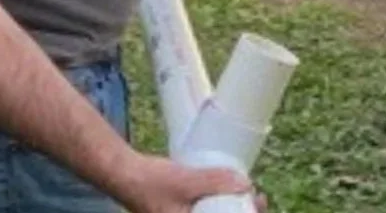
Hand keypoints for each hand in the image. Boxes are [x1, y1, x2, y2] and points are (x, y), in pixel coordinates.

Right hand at [115, 154, 265, 212]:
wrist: (126, 175)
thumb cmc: (152, 183)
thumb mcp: (185, 181)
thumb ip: (213, 181)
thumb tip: (245, 184)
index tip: (259, 203)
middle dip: (242, 212)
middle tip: (258, 197)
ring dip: (232, 207)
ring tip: (249, 193)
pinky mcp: (184, 211)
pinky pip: (208, 211)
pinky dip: (219, 204)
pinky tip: (228, 191)